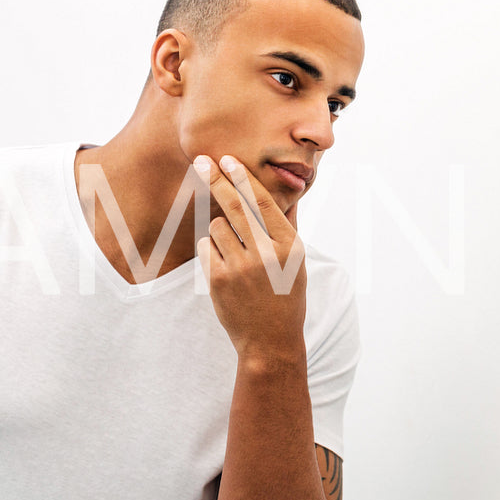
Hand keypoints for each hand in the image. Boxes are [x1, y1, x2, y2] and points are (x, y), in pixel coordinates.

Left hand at [193, 154, 307, 360]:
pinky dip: (212, 250)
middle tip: (201, 161)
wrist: (270, 340)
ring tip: (236, 252)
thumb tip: (290, 190)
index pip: (263, 201)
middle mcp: (266, 254)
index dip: (242, 177)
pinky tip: (226, 267)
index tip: (227, 159)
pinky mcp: (218, 280)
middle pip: (234, 206)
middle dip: (216, 180)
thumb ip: (288, 225)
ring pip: (217, 226)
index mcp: (289, 246)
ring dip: (220, 230)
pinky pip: (206, 247)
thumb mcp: (297, 261)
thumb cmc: (286, 295)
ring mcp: (241, 267)